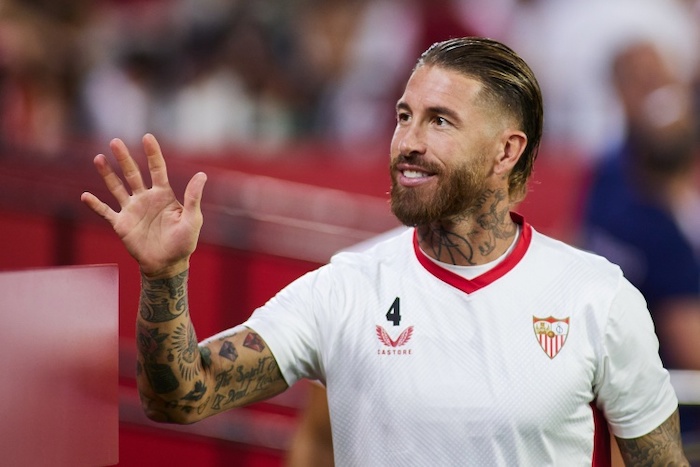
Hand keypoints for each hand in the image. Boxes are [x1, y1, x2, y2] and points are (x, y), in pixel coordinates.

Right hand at [81, 134, 206, 276]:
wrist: (167, 264)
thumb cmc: (183, 242)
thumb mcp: (192, 219)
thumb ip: (193, 198)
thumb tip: (202, 175)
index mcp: (164, 195)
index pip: (157, 169)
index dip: (152, 154)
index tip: (147, 137)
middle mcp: (146, 198)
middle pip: (133, 174)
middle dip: (124, 158)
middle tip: (115, 141)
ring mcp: (132, 210)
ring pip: (117, 188)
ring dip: (107, 174)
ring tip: (99, 158)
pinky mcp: (121, 224)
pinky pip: (106, 212)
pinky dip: (96, 204)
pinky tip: (85, 196)